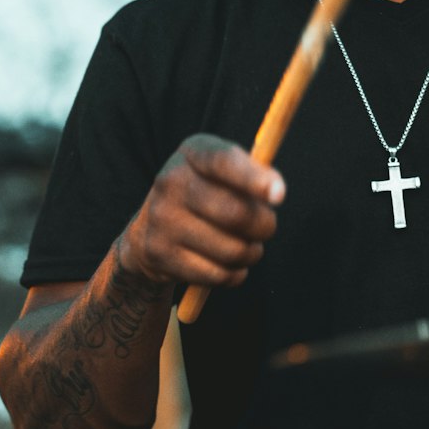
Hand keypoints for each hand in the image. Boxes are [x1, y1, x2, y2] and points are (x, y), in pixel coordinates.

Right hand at [118, 133, 284, 287]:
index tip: (279, 195)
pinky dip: (235, 274)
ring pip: (232, 250)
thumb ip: (252, 174)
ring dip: (252, 253)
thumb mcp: (223, 172)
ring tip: (247, 247)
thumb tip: (276, 192)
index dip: (254, 179)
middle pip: (236, 213)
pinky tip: (228, 264)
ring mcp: (162, 218)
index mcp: (193, 153)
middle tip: (266, 227)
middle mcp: (171, 181)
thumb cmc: (205, 194)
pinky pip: (218, 275)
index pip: (223, 161)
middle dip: (265, 226)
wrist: (149, 228)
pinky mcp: (159, 253)